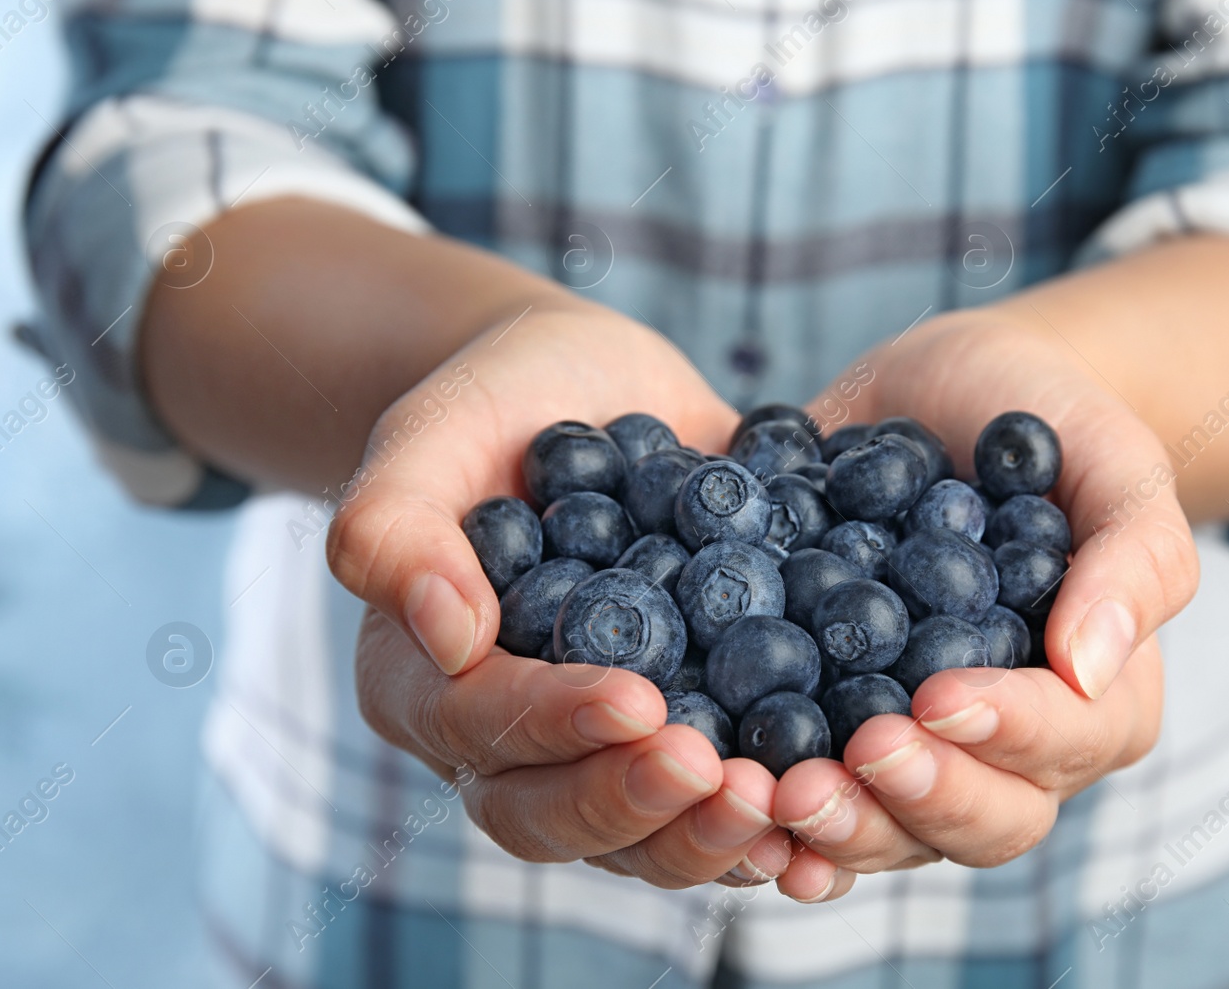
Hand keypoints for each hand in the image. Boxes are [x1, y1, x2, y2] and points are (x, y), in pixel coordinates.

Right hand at [331, 305, 790, 886]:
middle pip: (552, 818)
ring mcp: (598, 751)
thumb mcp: (431, 434)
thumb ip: (396, 524)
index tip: (638, 700)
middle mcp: (505, 742)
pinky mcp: (683, 733)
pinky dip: (770, 818)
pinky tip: (832, 806)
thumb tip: (447, 636)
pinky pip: (712, 802)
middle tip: (728, 785)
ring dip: (711, 837)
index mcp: (425, 682)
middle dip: (640, 807)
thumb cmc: (495, 402)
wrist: (590, 392)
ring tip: (787, 807)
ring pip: (638, 837)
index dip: (555, 724)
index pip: (481, 727)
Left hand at [766, 307, 1196, 898]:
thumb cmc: (1042, 416)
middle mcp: (1012, 749)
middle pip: (985, 822)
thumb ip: (1135, 555)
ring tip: (782, 792)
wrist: (932, 393)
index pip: (1067, 742)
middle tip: (857, 755)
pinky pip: (815, 803)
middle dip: (921, 797)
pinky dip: (775, 825)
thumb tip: (1090, 669)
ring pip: (895, 833)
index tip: (938, 695)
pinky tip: (735, 808)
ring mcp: (919, 751)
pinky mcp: (833, 731)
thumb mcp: (1110, 456)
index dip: (1008, 731)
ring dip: (843, 826)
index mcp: (1099, 698)